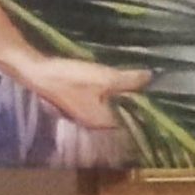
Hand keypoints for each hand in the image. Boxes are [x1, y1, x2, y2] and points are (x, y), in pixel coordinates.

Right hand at [21, 54, 153, 133]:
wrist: (36, 72)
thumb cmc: (71, 78)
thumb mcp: (104, 78)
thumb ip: (128, 80)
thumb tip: (151, 78)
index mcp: (103, 121)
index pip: (131, 118)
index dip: (144, 105)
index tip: (157, 91)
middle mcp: (94, 122)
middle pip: (120, 111)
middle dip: (133, 98)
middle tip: (149, 81)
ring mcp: (84, 113)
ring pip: (109, 105)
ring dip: (120, 93)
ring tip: (134, 77)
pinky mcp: (76, 102)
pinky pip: (99, 99)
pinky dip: (108, 91)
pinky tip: (112, 78)